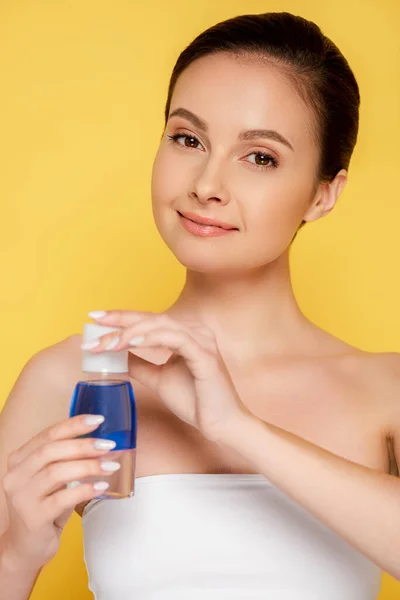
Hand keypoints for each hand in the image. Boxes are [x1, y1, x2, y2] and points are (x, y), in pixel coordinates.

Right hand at [2, 415, 118, 569]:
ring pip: (56, 472)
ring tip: (111, 465)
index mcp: (19, 459)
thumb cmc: (45, 506)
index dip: (74, 425)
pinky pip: (62, 499)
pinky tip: (102, 486)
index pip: (48, 435)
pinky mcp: (33, 518)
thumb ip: (66, 459)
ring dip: (88, 466)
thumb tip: (100, 440)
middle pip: (51, 451)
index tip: (98, 420)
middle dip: (83, 445)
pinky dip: (85, 490)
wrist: (26, 547)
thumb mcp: (52, 478)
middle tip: (108, 445)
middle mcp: (16, 476)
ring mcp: (21, 497)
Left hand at [85, 310, 251, 441]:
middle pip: (152, 317)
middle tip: (94, 324)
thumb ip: (140, 364)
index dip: (121, 317)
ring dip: (131, 331)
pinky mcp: (205, 355)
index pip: (148, 320)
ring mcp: (202, 341)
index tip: (95, 318)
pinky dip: (152, 337)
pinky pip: (176, 339)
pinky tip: (132, 341)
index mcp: (185, 334)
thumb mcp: (158, 379)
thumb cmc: (195, 401)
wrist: (220, 425)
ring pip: (161, 325)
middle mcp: (195, 331)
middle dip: (120, 321)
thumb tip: (116, 354)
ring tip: (108, 342)